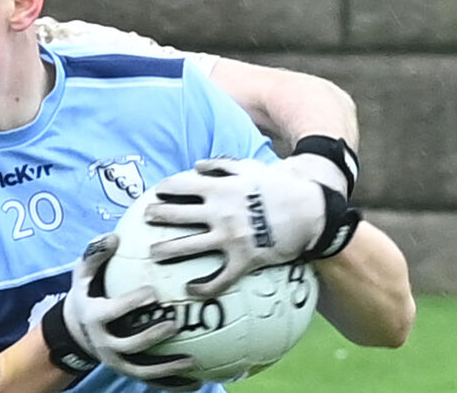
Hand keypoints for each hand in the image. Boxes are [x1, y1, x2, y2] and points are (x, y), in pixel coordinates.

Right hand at [60, 234, 202, 389]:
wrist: (78, 327)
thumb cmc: (88, 292)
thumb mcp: (83, 272)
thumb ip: (96, 254)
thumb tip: (114, 237)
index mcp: (94, 317)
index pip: (111, 312)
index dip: (129, 304)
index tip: (152, 292)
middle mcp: (104, 343)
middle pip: (128, 345)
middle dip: (150, 336)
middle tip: (174, 324)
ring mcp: (116, 361)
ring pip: (142, 370)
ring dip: (166, 368)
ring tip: (192, 360)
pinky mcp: (127, 372)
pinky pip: (152, 381)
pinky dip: (173, 384)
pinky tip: (198, 381)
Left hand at [145, 157, 327, 296]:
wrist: (310, 210)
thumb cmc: (279, 186)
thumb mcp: (250, 167)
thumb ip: (222, 166)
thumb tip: (198, 166)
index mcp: (219, 188)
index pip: (180, 186)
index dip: (165, 189)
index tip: (157, 193)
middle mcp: (219, 213)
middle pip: (176, 215)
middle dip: (156, 215)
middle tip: (146, 218)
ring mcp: (230, 238)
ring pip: (188, 247)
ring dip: (167, 251)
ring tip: (153, 254)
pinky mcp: (244, 260)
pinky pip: (219, 278)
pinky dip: (203, 287)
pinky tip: (190, 290)